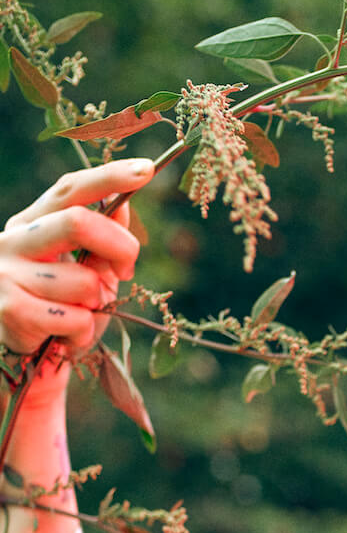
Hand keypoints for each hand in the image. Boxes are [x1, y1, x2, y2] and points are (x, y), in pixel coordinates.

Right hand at [0, 158, 153, 373]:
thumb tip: (125, 204)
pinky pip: (75, 319)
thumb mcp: (89, 274)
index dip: (108, 178)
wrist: (29, 363)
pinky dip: (83, 334)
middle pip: (77, 222)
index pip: (69, 190)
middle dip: (119, 247)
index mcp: (33, 222)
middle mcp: (13, 239)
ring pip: (83, 282)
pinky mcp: (10, 308)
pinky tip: (65, 339)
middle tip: (127, 272)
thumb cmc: (62, 311)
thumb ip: (103, 243)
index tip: (147, 170)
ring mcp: (7, 272)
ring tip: (78, 317)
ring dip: (96, 306)